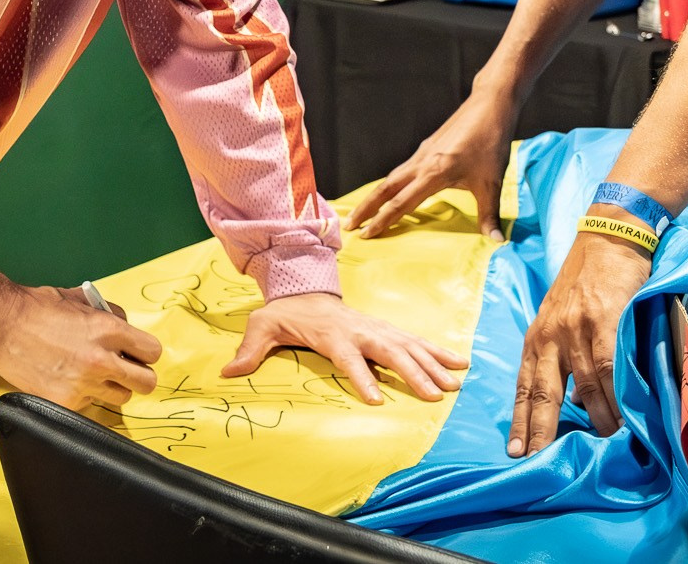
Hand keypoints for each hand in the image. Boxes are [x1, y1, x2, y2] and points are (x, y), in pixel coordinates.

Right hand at [0, 283, 163, 410]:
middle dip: (138, 375)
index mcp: (108, 330)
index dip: (146, 352)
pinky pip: (89, 406)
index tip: (138, 353)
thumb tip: (126, 329)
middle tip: (125, 369)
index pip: (153, 352)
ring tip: (94, 375)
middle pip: (146, 383)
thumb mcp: (81, 300)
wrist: (0, 325)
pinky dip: (83, 396)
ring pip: (121, 398)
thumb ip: (110, 315)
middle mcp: (100, 360)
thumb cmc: (37, 308)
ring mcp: (82, 385)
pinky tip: (68, 381)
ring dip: (112, 387)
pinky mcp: (64, 402)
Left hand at [222, 292, 468, 403]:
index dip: (361, 377)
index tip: (376, 401)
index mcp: (331, 332)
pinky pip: (415, 341)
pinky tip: (460, 362)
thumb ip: (249, 350)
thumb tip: (227, 373)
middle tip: (434, 395)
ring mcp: (375, 328)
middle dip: (412, 373)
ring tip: (456, 382)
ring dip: (432, 364)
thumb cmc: (283, 313)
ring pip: (408, 345)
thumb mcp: (262, 326)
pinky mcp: (385, 329)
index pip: (348, 356)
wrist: (303, 287)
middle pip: (389, 351)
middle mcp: (358, 329)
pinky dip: (438, 351)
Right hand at [348, 87, 515, 240]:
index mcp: (434, 173)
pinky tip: (393, 189)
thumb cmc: (491, 142)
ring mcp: (423, 153)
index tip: (364, 235)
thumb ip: (489, 214)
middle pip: (385, 188)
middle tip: (347, 225)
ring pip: (391, 177)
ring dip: (375, 195)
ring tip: (363, 210)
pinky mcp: (428, 147)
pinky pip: (402, 169)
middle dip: (365, 207)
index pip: (401, 203)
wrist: (489, 105)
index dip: (382, 221)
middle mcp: (422, 162)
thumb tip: (496, 241)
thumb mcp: (491, 182)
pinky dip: (391, 183)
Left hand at [508, 227, 651, 456]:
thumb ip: (563, 356)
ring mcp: (575, 328)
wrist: (608, 236)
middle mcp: (550, 334)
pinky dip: (615, 395)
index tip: (516, 450)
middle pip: (542, 392)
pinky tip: (621, 416)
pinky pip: (609, 366)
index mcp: (536, 335)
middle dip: (539, 429)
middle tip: (537, 461)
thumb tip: (577, 402)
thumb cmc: (586, 279)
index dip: (519, 420)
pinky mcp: (604, 320)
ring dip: (595, 420)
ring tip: (602, 446)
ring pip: (584, 385)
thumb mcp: (562, 317)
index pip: (523, 385)